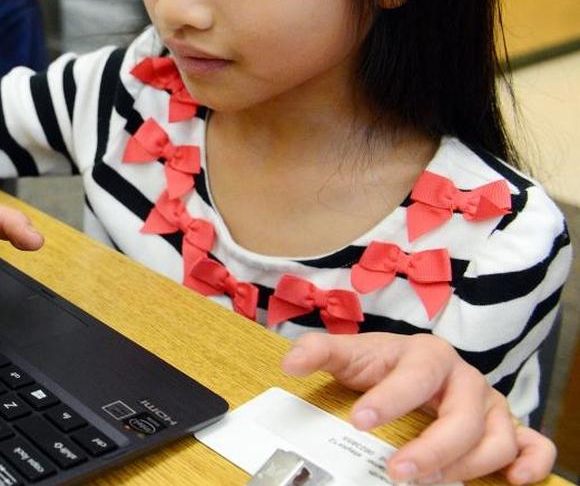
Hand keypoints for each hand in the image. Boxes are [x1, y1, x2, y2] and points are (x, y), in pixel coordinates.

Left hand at [282, 332, 555, 483]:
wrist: (411, 368)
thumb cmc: (382, 365)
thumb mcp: (350, 355)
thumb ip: (319, 351)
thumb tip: (290, 362)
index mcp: (428, 354)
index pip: (416, 375)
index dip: (391, 398)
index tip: (360, 419)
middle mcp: (466, 380)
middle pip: (462, 416)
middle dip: (430, 447)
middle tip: (396, 472)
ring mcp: (491, 405)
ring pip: (496, 437)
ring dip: (467, 465)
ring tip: (430, 483)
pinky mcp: (507, 428)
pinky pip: (533, 444)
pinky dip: (531, 462)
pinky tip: (510, 480)